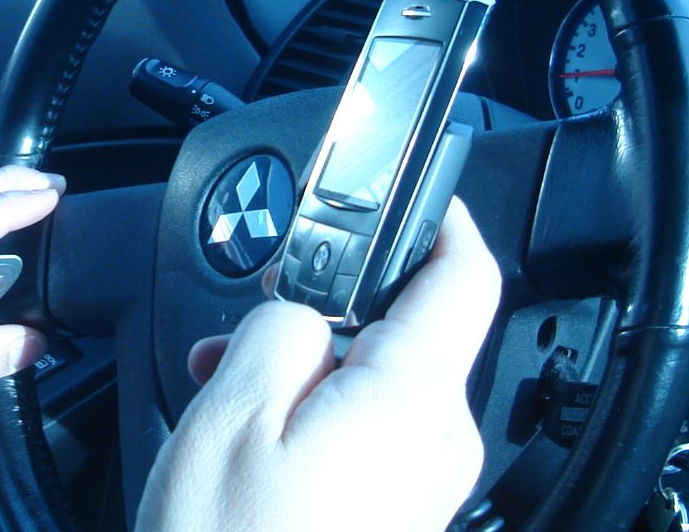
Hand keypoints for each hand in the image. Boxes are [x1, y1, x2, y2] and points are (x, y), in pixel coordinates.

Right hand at [138, 197, 500, 531]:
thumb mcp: (232, 413)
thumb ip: (277, 330)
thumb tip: (300, 309)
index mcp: (414, 399)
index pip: (465, 276)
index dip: (440, 219)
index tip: (412, 188)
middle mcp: (440, 442)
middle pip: (403, 331)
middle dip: (322, 316)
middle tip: (241, 334)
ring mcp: (424, 486)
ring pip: (374, 386)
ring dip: (303, 373)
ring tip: (223, 402)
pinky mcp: (398, 515)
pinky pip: (367, 436)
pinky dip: (312, 420)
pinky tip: (249, 445)